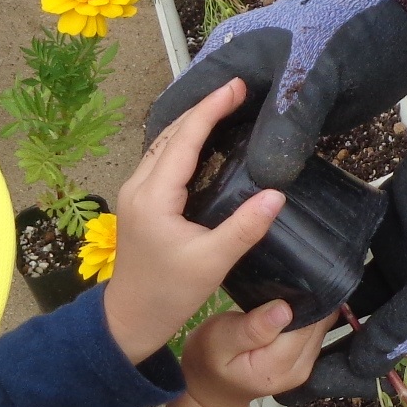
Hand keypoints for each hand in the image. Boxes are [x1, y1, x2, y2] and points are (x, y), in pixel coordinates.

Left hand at [103, 80, 289, 362]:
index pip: (184, 138)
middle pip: (171, 133)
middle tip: (237, 90)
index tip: (237, 87)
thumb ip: (244, 227)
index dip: (211, 109)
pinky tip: (206, 141)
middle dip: (204, 108)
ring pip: (163, 143)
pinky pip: (162, 159)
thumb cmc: (169, 294)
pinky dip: (185, 142)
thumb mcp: (212, 263)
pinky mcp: (139, 202)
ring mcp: (135, 192)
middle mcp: (138, 186)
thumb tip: (277, 194)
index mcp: (154, 196)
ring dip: (192, 122)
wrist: (129, 320)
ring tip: (225, 107)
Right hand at [143, 0, 406, 188]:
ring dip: (225, 171)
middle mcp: (237, 80)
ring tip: (217, 216)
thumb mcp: (315, 76)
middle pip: (198, 127)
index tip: (161, 193)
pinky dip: (257, 170)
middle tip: (190, 214)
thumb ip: (286, 123)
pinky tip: (256, 201)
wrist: (399, 26)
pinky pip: (261, 147)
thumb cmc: (352, 35)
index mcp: (228, 58)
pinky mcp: (289, 117)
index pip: (179, 104)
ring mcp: (264, 100)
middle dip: (192, 165)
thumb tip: (262, 179)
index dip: (166, 144)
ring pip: (230, 140)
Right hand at [165, 299, 328, 406]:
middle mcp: (299, 369)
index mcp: (277, 366)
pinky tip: (288, 309)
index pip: (305, 325)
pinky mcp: (305, 361)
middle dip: (305, 303)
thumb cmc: (209, 361)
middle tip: (282, 285)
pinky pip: (315, 332)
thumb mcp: (219, 342)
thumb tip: (285, 310)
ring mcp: (305, 367)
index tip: (286, 283)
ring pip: (320, 328)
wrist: (212, 389)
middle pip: (317, 326)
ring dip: (307, 309)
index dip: (301, 301)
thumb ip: (252, 329)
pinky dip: (306, 318)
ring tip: (283, 295)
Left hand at [297, 106, 406, 397]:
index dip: (352, 377)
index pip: (397, 362)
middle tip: (276, 359)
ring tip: (276, 319)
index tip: (302, 387)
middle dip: (332, 349)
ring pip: (360, 297)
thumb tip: (365, 365)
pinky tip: (293, 274)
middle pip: (374, 335)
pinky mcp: (391, 230)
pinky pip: (354, 256)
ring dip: (325, 309)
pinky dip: (328, 266)